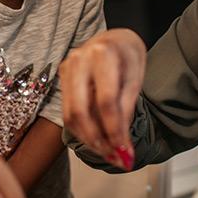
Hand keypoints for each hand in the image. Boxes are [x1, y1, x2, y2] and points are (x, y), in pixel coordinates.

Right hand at [60, 29, 145, 168]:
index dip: (115, 130)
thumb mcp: (136, 78)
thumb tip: (122, 146)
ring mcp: (66, 68)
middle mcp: (78, 59)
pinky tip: (97, 140)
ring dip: (88, 139)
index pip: (106, 101)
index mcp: (102, 55)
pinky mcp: (62, 78)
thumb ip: (126, 110)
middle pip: (81, 111)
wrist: (114, 39)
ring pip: (70, 115)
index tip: (125, 151)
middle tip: (114, 157)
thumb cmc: (128, 56)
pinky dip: (82, 130)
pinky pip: (68, 111)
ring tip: (107, 152)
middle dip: (97, 140)